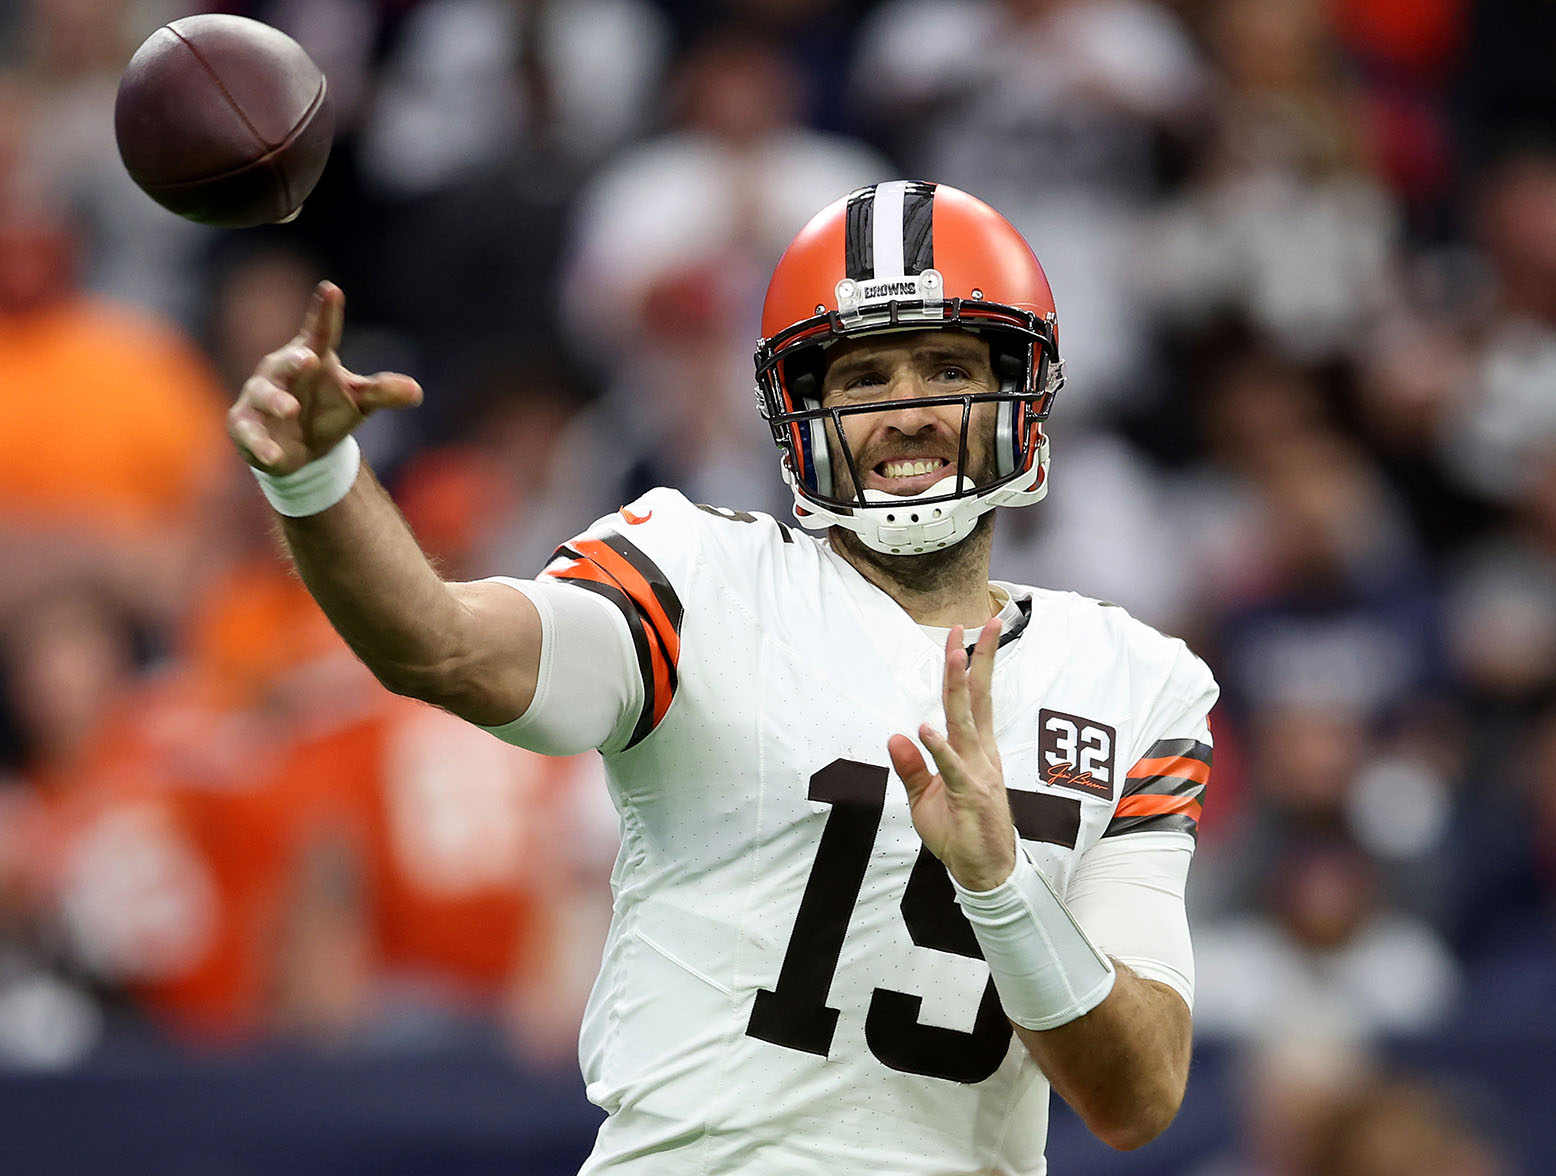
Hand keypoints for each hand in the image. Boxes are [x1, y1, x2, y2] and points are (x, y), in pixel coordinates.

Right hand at [227, 281, 421, 473]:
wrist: (302, 450)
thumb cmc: (328, 411)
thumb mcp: (359, 401)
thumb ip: (382, 393)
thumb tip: (416, 392)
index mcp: (312, 356)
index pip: (321, 332)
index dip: (325, 312)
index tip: (332, 290)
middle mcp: (282, 371)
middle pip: (287, 361)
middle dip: (295, 360)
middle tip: (308, 359)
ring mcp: (261, 395)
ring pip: (264, 394)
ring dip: (275, 401)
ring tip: (290, 409)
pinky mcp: (245, 423)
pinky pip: (249, 431)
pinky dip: (260, 444)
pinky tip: (273, 455)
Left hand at [888, 620, 1016, 891]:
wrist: (984, 873)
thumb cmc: (960, 834)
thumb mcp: (926, 797)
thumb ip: (913, 767)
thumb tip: (897, 735)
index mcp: (975, 752)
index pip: (973, 701)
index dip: (970, 667)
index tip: (966, 635)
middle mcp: (981, 755)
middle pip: (977, 700)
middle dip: (975, 660)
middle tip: (976, 624)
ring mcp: (978, 774)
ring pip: (966, 723)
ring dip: (958, 689)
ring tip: (955, 656)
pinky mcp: (970, 796)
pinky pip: (952, 768)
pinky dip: (939, 749)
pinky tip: (926, 729)